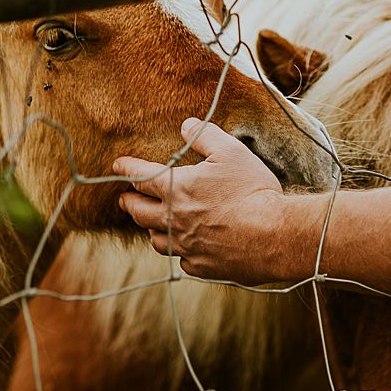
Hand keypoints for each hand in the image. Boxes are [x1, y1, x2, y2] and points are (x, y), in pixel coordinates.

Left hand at [113, 118, 307, 283]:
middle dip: (128, 202)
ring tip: (152, 224)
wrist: (274, 235)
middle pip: (137, 211)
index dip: (125, 168)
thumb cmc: (252, 190)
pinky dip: (180, 251)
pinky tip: (187, 247)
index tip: (116, 165)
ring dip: (150, 229)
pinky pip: (181, 259)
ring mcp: (184, 246)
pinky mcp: (200, 266)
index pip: (139, 176)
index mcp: (176, 188)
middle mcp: (173, 219)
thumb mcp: (231, 152)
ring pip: (155, 240)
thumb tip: (186, 124)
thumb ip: (205, 135)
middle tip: (126, 198)